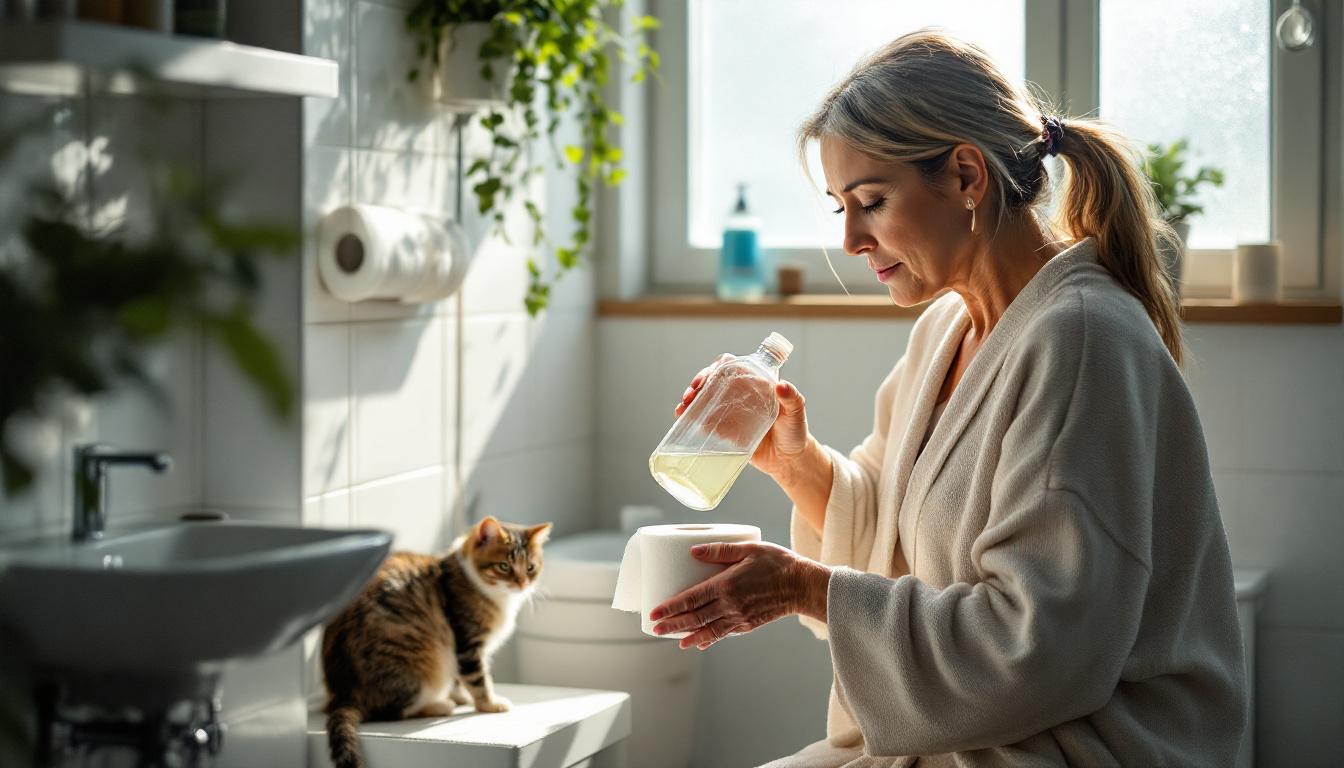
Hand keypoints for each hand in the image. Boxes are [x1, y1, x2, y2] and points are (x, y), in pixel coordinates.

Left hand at [648, 541, 830, 650]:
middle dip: (673, 624)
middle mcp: (730, 605)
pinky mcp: (748, 624)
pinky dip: (710, 638)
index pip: (691, 599)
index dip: (671, 607)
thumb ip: (719, 550)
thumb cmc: (777, 563)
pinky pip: (724, 633)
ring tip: (674, 640)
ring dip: (688, 635)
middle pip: (694, 618)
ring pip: (708, 629)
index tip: (654, 613)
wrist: (802, 586)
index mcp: (726, 586)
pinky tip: (701, 641)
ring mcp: (739, 617)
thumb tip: (692, 551)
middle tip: (654, 628)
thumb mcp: (748, 549)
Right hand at [674, 355, 812, 479]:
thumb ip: (793, 399)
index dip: (715, 368)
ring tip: (682, 408)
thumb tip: (782, 386)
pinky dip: (692, 417)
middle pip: (712, 381)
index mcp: (754, 382)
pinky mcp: (724, 429)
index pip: (730, 367)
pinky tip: (684, 419)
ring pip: (704, 399)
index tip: (708, 377)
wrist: (788, 460)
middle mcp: (739, 393)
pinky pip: (704, 419)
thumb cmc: (795, 432)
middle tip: (690, 394)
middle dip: (697, 384)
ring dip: (690, 400)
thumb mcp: (796, 414)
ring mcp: (729, 411)